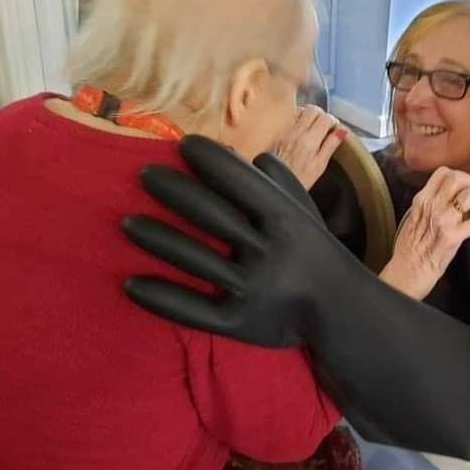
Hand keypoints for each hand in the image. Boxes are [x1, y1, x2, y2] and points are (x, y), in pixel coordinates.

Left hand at [121, 135, 469, 459]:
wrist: (344, 315)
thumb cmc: (317, 256)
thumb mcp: (308, 217)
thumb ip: (282, 185)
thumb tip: (252, 155)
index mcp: (288, 222)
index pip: (243, 184)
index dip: (212, 162)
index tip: (183, 145)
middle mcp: (271, 254)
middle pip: (214, 216)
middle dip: (176, 190)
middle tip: (143, 173)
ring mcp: (254, 291)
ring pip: (196, 260)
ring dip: (158, 238)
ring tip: (126, 221)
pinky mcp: (239, 324)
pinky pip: (194, 311)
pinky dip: (162, 297)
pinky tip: (131, 283)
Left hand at [273, 105, 347, 189]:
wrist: (275, 185)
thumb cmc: (298, 180)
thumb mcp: (320, 166)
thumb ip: (331, 146)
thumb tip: (342, 132)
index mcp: (309, 141)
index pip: (325, 118)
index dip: (333, 121)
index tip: (335, 127)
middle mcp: (296, 132)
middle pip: (312, 110)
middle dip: (322, 114)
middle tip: (325, 125)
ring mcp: (285, 132)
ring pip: (300, 111)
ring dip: (309, 115)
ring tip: (313, 126)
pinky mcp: (278, 134)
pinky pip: (290, 118)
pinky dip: (298, 119)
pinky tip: (300, 130)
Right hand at [380, 167, 469, 300]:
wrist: (407, 271)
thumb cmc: (409, 249)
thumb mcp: (414, 218)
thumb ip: (430, 205)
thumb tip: (451, 197)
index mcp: (422, 200)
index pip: (443, 173)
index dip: (461, 174)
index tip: (469, 183)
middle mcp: (431, 206)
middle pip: (458, 179)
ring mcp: (442, 220)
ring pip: (469, 194)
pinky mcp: (453, 237)